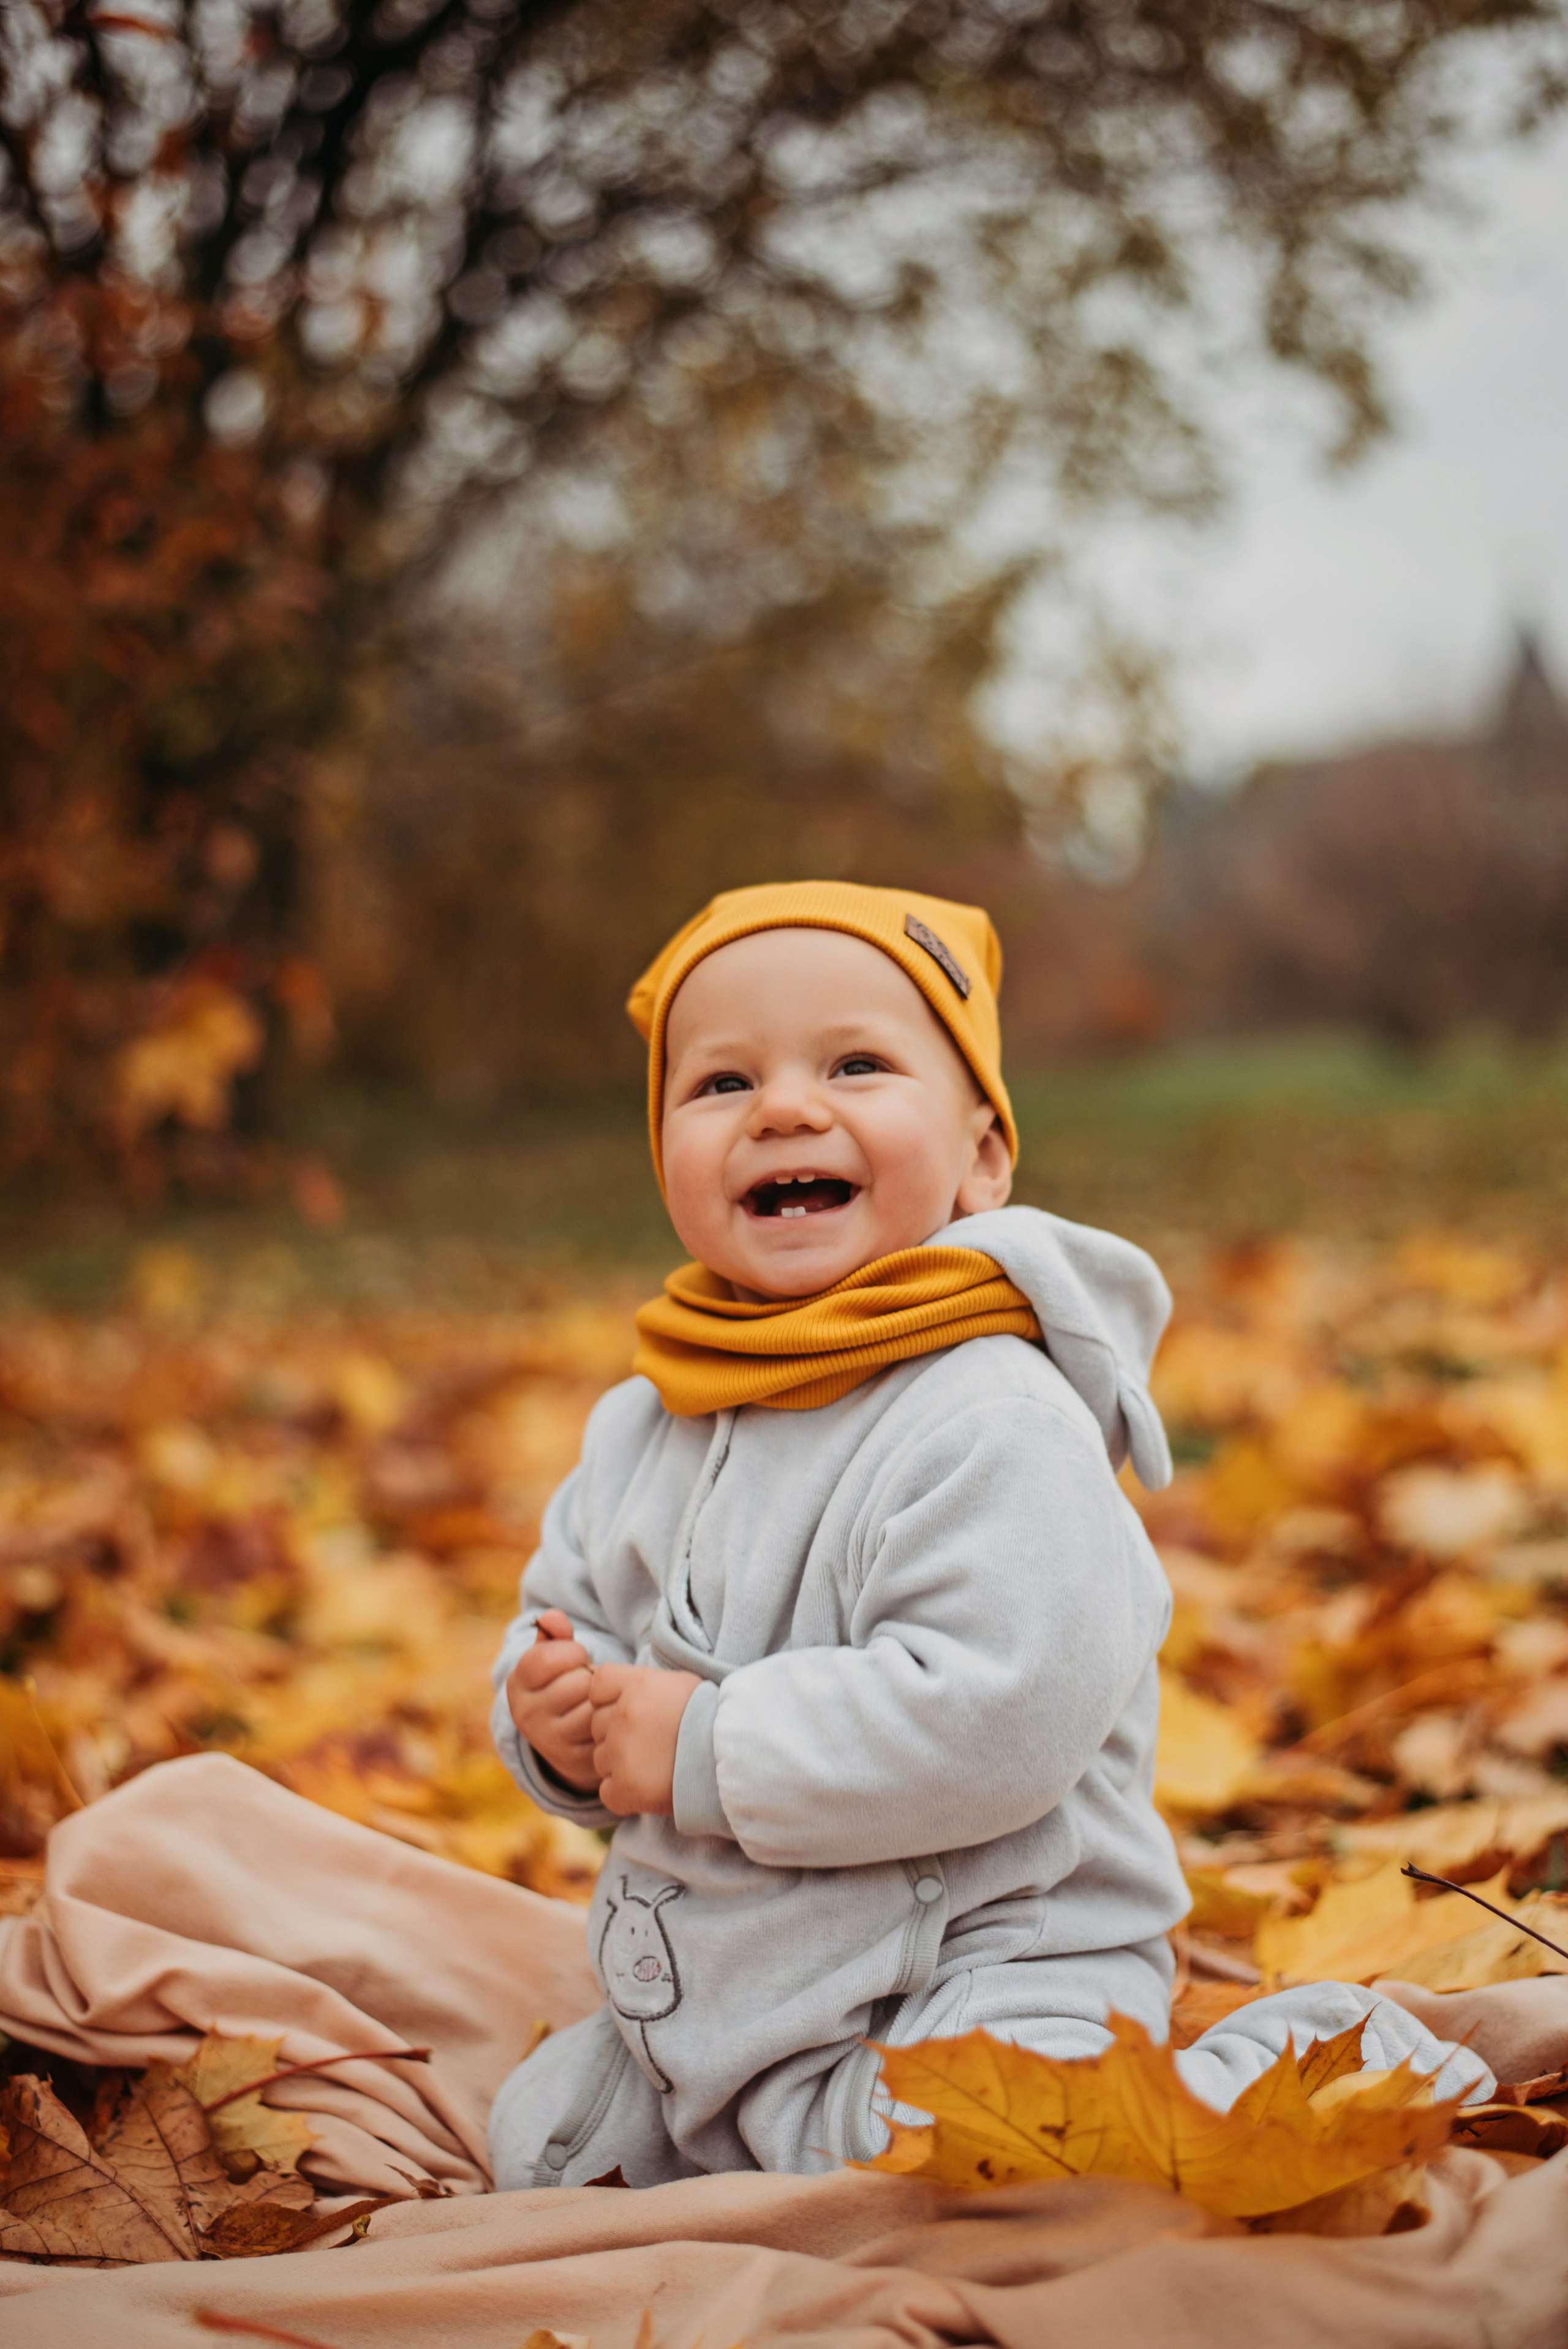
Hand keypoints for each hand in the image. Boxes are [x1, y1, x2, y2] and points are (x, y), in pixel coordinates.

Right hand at [506, 1610, 598, 1791]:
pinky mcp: (576, 1759)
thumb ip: (554, 1633)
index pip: (547, 1658)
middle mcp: (527, 1716)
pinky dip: (610, 1720)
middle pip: (577, 1683)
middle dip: (590, 1676)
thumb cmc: (562, 1684)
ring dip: (603, 1698)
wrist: (564, 1738)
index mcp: (517, 1685)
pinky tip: (604, 1720)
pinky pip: (605, 1730)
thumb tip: (552, 1616)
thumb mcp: (551, 1657)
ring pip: (593, 1707)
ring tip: (594, 1700)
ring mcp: (550, 1741)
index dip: (572, 1652)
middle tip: (587, 1683)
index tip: (575, 1659)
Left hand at [589, 1663, 700, 1816]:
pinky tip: (650, 1787)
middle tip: (652, 1742)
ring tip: (656, 1765)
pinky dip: (623, 1794)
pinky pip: (607, 1791)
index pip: (597, 1686)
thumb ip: (642, 1684)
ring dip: (620, 1764)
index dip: (609, 1699)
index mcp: (637, 1685)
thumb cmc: (709, 1718)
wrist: (737, 1757)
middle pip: (596, 1725)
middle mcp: (624, 1715)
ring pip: (599, 1759)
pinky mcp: (626, 1788)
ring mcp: (622, 1753)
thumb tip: (618, 1689)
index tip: (633, 1709)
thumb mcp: (679, 1684)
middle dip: (617, 1734)